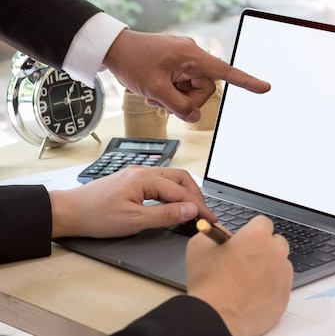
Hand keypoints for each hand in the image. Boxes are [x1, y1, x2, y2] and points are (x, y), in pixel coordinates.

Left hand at [49, 166, 215, 237]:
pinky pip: (160, 181)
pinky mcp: (131, 180)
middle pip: (180, 178)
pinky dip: (172, 192)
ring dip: (184, 192)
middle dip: (195, 195)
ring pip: (171, 178)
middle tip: (203, 213)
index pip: (181, 192)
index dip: (199, 206)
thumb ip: (165, 215)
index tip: (210, 218)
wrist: (67, 212)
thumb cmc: (96, 216)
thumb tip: (190, 210)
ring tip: (192, 209)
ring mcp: (136, 174)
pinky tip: (172, 203)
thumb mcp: (134, 220)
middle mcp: (143, 171)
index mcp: (145, 178)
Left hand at [103, 30, 270, 122]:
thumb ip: (178, 106)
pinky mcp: (177, 64)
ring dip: (175, 98)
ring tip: (154, 95)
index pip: (225, 72)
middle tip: (163, 101)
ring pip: (192, 90)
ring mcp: (185, 60)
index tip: (265, 88)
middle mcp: (193, 55)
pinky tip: (154, 90)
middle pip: (205, 89)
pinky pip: (182, 84)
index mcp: (192, 56)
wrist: (112, 47)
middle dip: (185, 100)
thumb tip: (195, 116)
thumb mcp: (155, 90)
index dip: (247, 81)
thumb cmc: (132, 61)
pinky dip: (170, 92)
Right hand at [186, 216, 292, 335]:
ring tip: (248, 279)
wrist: (215, 318)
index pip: (263, 222)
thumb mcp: (200, 245)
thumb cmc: (207, 283)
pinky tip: (253, 293)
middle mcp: (275, 252)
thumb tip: (225, 234)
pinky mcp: (284, 296)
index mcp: (257, 235)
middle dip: (264, 247)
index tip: (245, 238)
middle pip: (276, 242)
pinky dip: (271, 287)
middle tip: (247, 259)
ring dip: (269, 267)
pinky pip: (281, 285)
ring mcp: (283, 275)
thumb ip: (217, 232)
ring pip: (281, 264)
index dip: (252, 230)